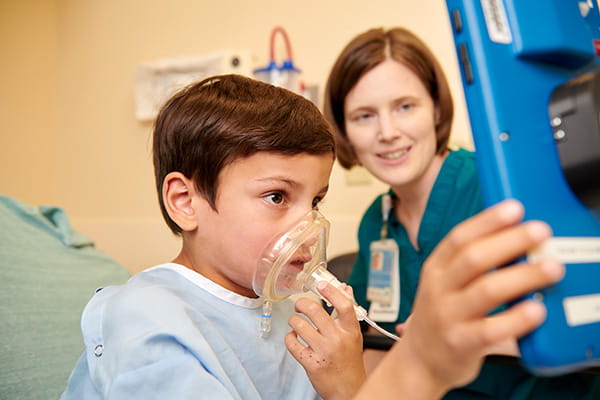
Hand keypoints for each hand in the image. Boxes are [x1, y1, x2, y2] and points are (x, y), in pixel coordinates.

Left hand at [286, 282, 365, 399]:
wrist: (348, 389)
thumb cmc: (349, 360)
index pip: (344, 305)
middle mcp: (338, 339)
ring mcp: (324, 351)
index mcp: (351, 330)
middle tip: (300, 305)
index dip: (331, 291)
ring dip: (294, 320)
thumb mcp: (353, 335)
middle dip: (302, 304)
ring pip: (300, 325)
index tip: (321, 285)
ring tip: (296, 322)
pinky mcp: (312, 363)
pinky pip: (292, 343)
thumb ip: (347, 311)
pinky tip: (294, 337)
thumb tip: (345, 287)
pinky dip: (290, 337)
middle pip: (315, 310)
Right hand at [353, 200, 564, 398]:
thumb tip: (516, 234)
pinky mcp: (461, 343)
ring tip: (552, 267)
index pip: (459, 237)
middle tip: (540, 231)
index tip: (515, 207)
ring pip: (486, 290)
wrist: (420, 360)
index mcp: (435, 268)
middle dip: (510, 241)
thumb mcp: (444, 282)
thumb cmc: (442, 315)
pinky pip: (491, 330)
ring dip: (523, 276)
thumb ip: (470, 262)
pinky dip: (517, 319)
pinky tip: (537, 310)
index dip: (488, 221)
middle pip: (473, 258)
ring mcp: (448, 316)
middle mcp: (438, 288)